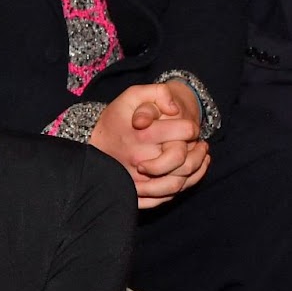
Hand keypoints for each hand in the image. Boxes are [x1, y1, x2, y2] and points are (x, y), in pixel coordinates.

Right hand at [88, 83, 209, 208]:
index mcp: (143, 134)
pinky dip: (183, 186)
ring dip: (195, 171)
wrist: (91, 145)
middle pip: (185, 163)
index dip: (192, 128)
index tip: (188, 128)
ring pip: (178, 184)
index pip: (185, 133)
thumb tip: (174, 109)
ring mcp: (138, 181)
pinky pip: (166, 198)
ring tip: (197, 159)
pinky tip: (187, 174)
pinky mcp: (137, 194)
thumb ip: (157, 92)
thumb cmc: (116, 119)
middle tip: (201, 145)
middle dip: (198, 153)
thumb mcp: (132, 96)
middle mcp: (141, 160)